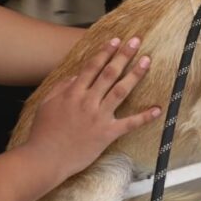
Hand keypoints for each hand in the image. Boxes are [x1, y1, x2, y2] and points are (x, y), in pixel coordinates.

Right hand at [23, 37, 159, 181]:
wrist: (44, 159)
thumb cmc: (43, 133)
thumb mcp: (46, 104)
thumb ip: (61, 87)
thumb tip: (77, 75)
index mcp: (73, 93)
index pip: (92, 67)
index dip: (105, 52)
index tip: (116, 40)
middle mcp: (88, 101)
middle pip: (109, 73)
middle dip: (124, 55)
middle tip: (136, 41)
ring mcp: (99, 117)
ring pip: (120, 91)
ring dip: (135, 74)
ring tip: (147, 60)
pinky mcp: (107, 134)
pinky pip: (129, 123)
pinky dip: (144, 117)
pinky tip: (157, 109)